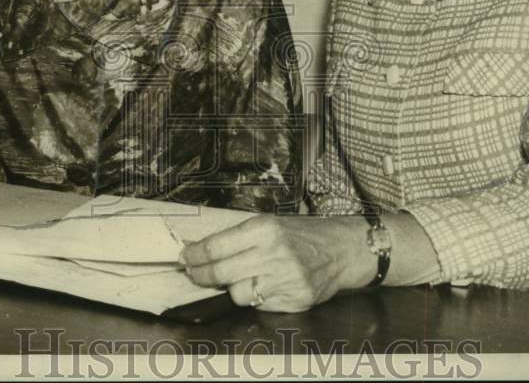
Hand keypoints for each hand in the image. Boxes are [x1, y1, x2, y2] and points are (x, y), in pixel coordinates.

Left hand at [179, 215, 374, 311]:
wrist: (343, 249)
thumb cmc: (304, 234)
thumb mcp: (271, 223)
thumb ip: (240, 237)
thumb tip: (203, 250)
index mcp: (265, 229)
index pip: (217, 247)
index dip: (195, 255)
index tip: (186, 257)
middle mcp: (274, 254)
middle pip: (221, 273)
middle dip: (201, 275)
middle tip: (192, 272)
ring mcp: (285, 280)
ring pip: (237, 294)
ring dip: (231, 288)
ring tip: (237, 278)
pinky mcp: (294, 300)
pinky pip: (259, 305)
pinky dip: (256, 297)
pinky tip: (263, 285)